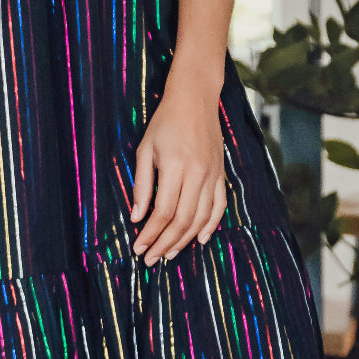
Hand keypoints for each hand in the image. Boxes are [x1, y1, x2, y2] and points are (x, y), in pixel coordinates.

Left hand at [130, 74, 226, 263]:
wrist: (195, 99)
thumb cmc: (165, 122)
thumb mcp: (145, 149)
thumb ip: (142, 184)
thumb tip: (137, 216)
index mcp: (176, 167)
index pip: (163, 211)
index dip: (151, 233)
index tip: (138, 247)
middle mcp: (197, 174)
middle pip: (183, 220)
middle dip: (165, 243)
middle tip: (151, 258)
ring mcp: (212, 175)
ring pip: (201, 217)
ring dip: (185, 240)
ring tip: (169, 253)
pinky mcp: (221, 173)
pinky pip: (219, 205)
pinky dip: (210, 225)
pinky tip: (199, 239)